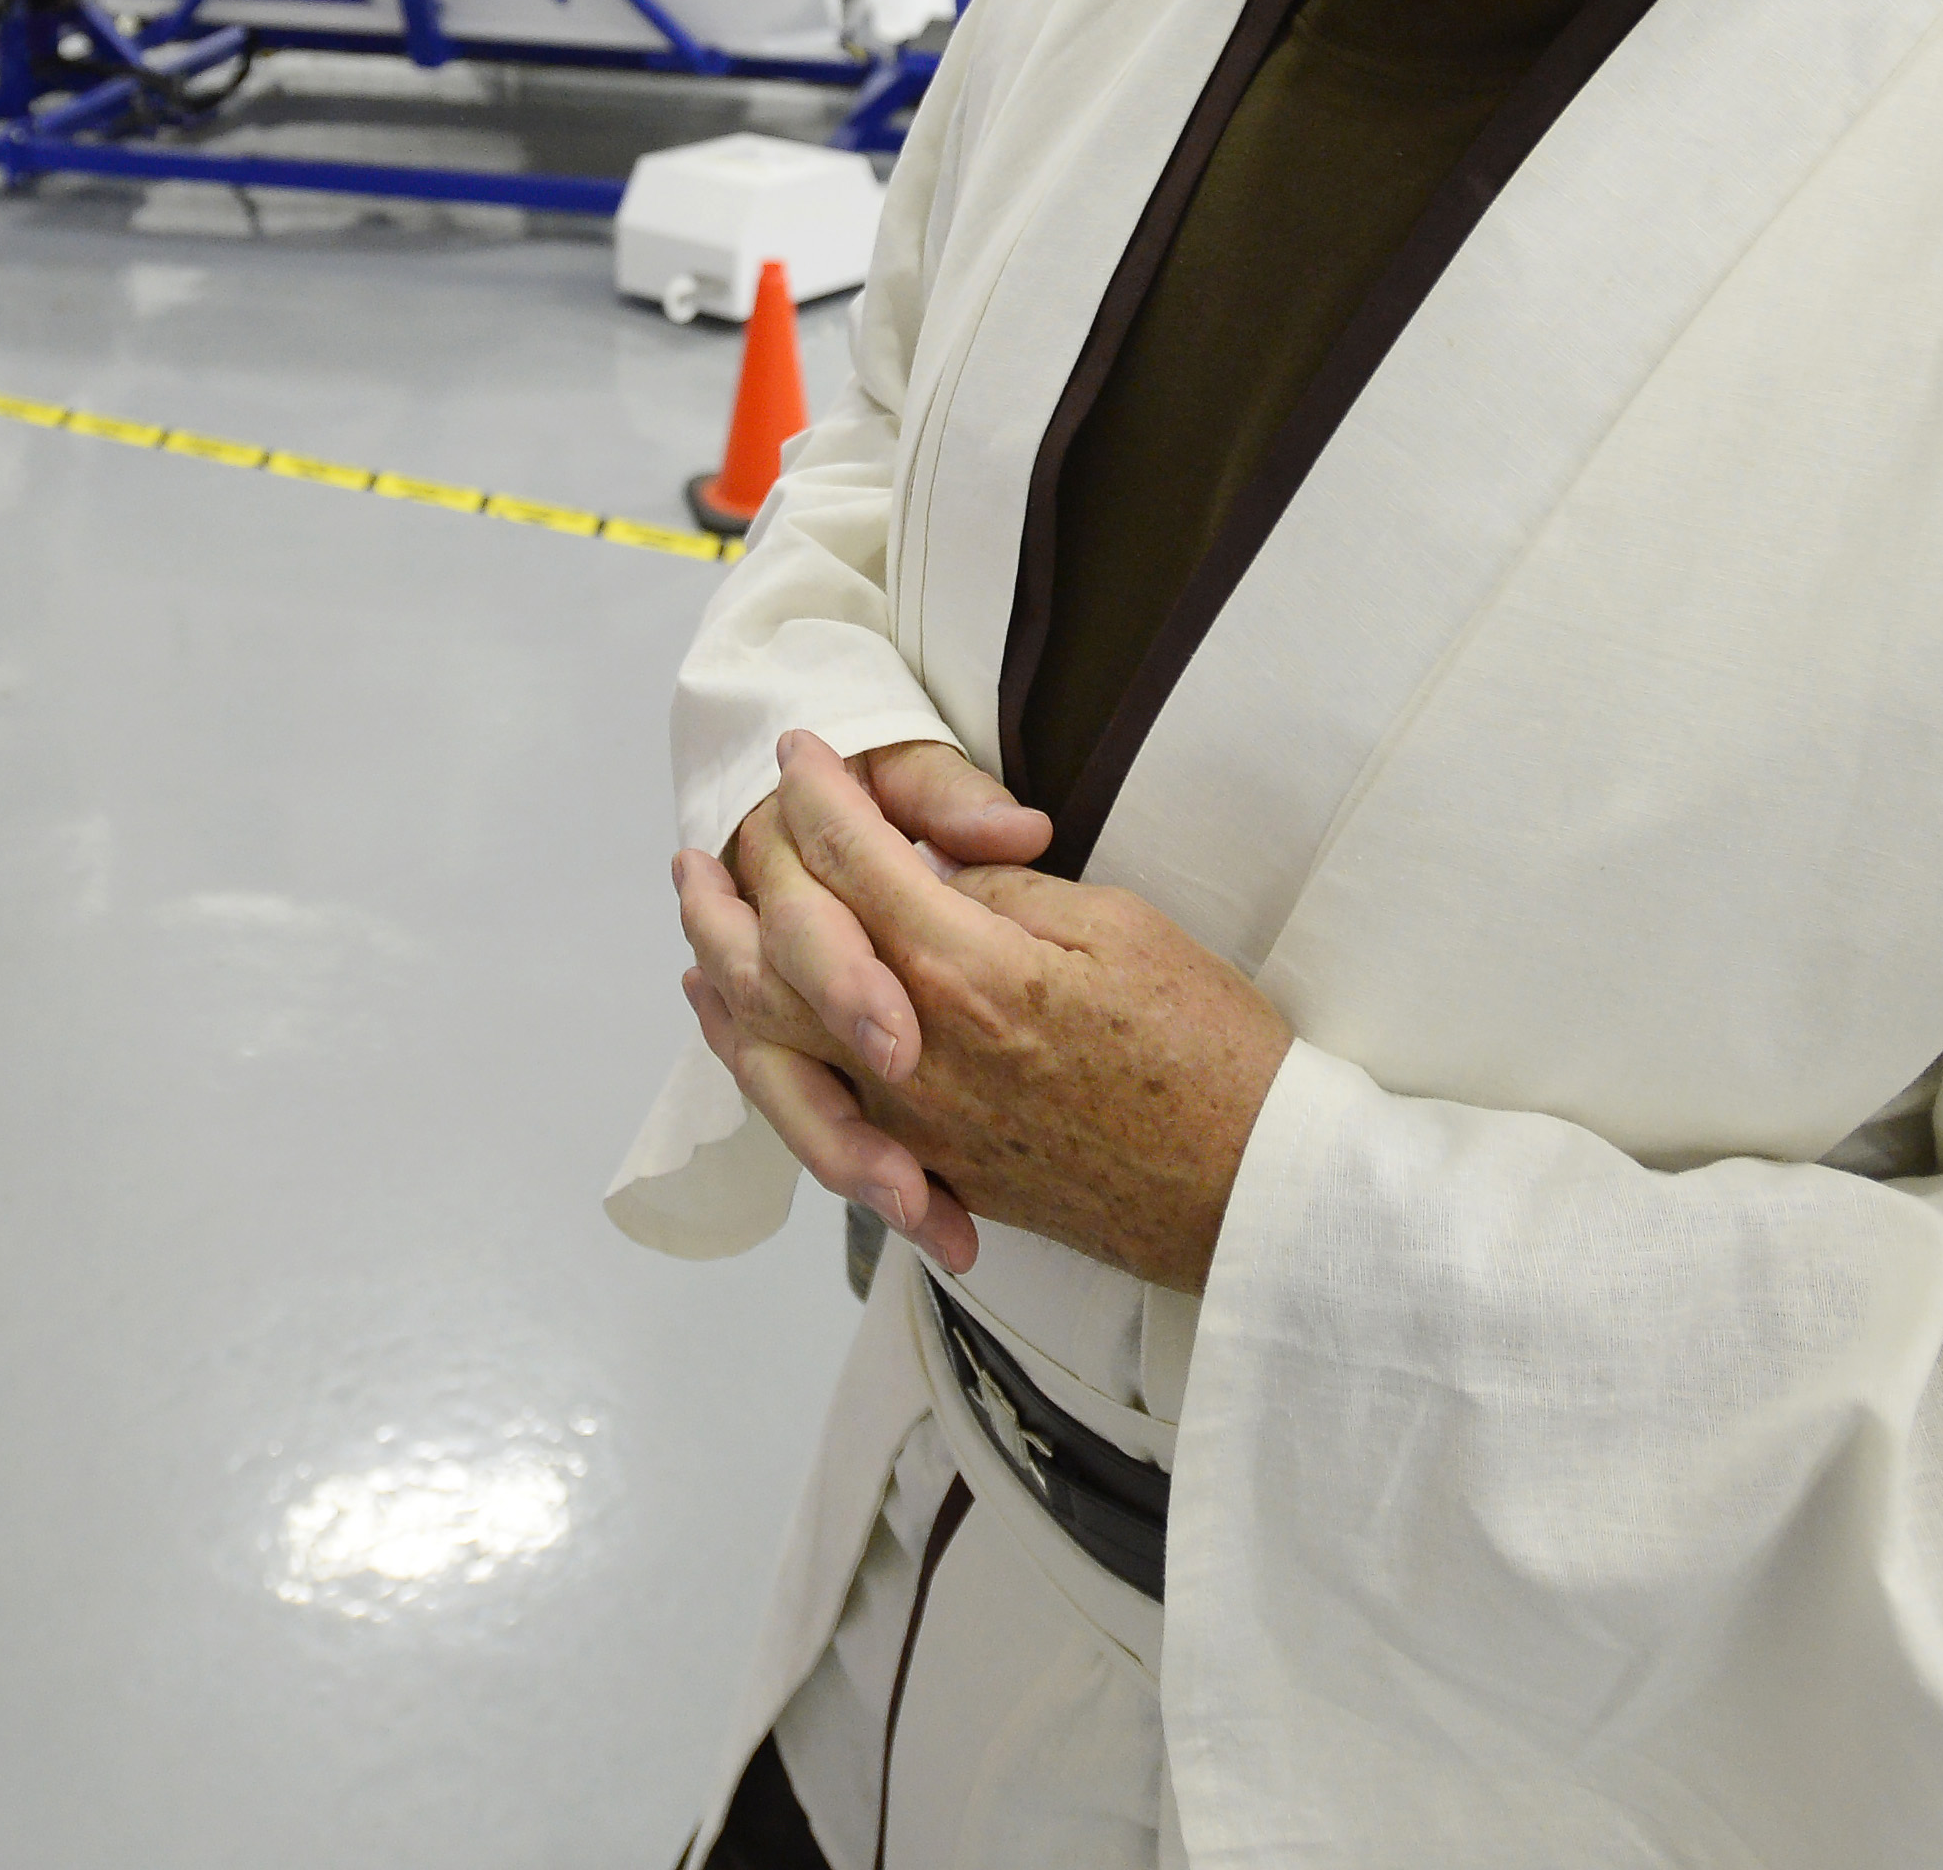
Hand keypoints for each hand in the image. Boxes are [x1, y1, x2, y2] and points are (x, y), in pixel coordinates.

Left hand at [677, 731, 1286, 1289]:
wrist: (1246, 1192)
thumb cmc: (1207, 1048)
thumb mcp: (1119, 928)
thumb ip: (1006, 891)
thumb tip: (934, 875)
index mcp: (969, 971)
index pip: (858, 864)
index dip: (821, 796)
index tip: (800, 752)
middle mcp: (918, 1052)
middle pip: (785, 952)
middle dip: (742, 877)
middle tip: (714, 832)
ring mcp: (914, 1122)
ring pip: (775, 1039)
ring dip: (720, 967)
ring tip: (696, 914)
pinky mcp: (931, 1169)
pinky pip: (809, 1115)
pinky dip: (758, 1060)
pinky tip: (736, 1027)